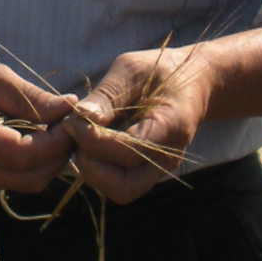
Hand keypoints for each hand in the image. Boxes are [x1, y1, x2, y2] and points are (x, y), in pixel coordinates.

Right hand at [0, 63, 75, 194]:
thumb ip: (32, 97)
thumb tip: (69, 107)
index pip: (24, 154)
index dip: (56, 142)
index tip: (71, 119)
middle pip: (31, 178)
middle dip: (59, 155)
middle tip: (69, 127)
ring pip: (29, 184)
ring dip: (51, 162)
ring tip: (55, 131)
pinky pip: (19, 182)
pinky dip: (37, 165)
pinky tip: (37, 141)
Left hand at [70, 45, 212, 203]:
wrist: (190, 83)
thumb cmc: (159, 71)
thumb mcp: (132, 69)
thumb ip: (108, 94)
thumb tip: (81, 116)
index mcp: (172, 126)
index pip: (129, 151)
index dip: (93, 140)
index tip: (71, 120)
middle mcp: (167, 157)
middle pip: (123, 187)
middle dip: (90, 163)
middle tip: (74, 133)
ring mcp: (158, 169)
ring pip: (119, 190)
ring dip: (91, 168)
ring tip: (81, 136)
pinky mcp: (146, 172)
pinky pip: (118, 183)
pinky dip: (97, 167)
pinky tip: (90, 141)